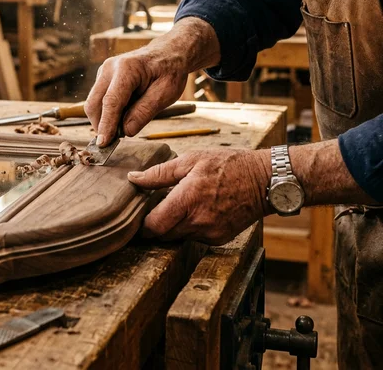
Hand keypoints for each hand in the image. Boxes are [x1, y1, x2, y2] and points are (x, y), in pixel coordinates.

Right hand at [85, 46, 186, 146]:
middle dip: (101, 125)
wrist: (167, 53)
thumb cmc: (169, 71)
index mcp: (127, 68)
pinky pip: (98, 100)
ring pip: (93, 103)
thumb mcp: (166, 94)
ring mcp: (104, 72)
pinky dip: (106, 113)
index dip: (106, 124)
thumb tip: (126, 131)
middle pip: (94, 103)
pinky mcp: (103, 78)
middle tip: (115, 141)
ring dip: (103, 120)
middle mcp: (110, 68)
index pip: (111, 101)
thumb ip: (144, 112)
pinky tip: (122, 116)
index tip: (103, 143)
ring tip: (123, 127)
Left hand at [128, 148, 271, 244]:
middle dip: (155, 225)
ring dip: (172, 226)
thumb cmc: (228, 165)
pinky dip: (189, 227)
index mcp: (187, 200)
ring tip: (176, 206)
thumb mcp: (191, 159)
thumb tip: (134, 178)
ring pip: (178, 237)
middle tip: (155, 208)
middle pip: (163, 235)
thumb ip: (160, 173)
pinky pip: (194, 237)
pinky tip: (194, 211)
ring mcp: (210, 233)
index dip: (142, 224)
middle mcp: (198, 222)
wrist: (264, 181)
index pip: (154, 226)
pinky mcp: (219, 239)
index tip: (139, 215)